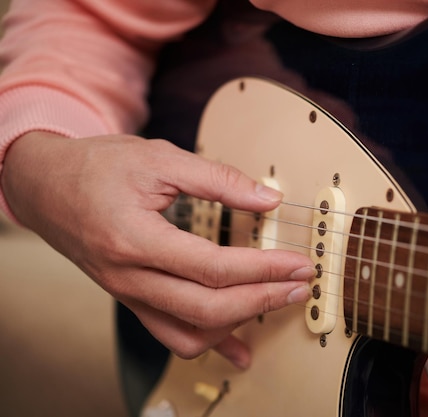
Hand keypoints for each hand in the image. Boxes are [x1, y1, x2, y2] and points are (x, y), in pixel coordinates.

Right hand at [1, 131, 313, 366]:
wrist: (44, 185)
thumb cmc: (95, 167)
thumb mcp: (158, 158)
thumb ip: (217, 178)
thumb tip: (266, 198)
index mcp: (135, 239)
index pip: (213, 267)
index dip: (263, 268)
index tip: (296, 263)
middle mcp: (130, 276)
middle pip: (207, 309)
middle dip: (262, 299)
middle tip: (298, 284)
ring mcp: (128, 293)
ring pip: (189, 334)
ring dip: (237, 326)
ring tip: (273, 305)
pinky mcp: (131, 298)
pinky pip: (170, 334)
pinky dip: (208, 343)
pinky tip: (236, 349)